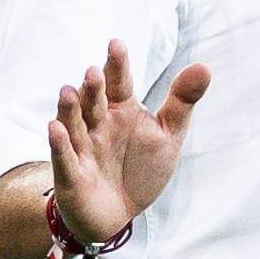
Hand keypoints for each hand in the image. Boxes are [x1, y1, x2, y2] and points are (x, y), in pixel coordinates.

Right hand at [48, 39, 210, 244]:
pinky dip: (60, 144)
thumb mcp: (168, 135)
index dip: (117, 65)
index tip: (116, 44)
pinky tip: (55, 128)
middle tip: (95, 71)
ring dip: (70, 109)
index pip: (118, 83)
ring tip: (69, 90)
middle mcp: (98, 125)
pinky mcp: (71, 175)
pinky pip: (64, 158)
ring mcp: (82, 148)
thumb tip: (203, 66)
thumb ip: (182, 102)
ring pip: (74, 125)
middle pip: (94, 101)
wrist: (121, 213)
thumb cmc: (140, 168)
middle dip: (93, 87)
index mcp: (121, 110)